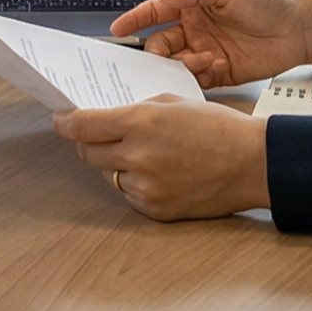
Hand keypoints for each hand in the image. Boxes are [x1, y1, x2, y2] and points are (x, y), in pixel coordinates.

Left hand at [52, 95, 270, 220]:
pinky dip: (137, 184)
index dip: (65, 123)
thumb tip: (108, 118)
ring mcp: (145, 186)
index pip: (83, 125)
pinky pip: (129, 194)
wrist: (251, 163)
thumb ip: (137, 109)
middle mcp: (138, 156)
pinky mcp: (154, 209)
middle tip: (100, 136)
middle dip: (88, 143)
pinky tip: (162, 173)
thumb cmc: (218, 128)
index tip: (60, 120)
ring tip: (150, 154)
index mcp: (141, 122)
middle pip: (86, 153)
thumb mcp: (174, 101)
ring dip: (118, 164)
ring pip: (109, 175)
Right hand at [108, 0, 311, 88]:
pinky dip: (199, 75)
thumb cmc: (268, 3)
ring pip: (176, 64)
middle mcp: (195, 30)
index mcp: (194, 6)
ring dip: (183, 64)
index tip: (117, 28)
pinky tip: (214, 66)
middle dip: (157, 51)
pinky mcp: (219, 73)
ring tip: (205, 58)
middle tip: (165, 55)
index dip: (135, 19)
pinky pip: (196, 79)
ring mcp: (206, 52)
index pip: (156, 11)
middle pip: (160, 44)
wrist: (298, 30)